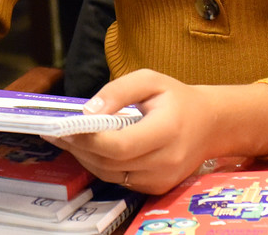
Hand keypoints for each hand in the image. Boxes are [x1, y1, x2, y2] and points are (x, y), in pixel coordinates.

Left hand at [45, 71, 267, 194]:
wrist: (210, 125)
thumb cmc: (176, 98)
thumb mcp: (149, 79)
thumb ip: (118, 91)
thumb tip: (88, 112)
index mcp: (166, 131)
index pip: (118, 145)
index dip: (88, 139)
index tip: (64, 126)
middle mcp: (165, 161)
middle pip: (110, 163)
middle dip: (79, 148)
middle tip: (56, 132)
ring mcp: (161, 179)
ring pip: (111, 175)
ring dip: (85, 158)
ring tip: (67, 139)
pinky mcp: (156, 187)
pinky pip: (120, 180)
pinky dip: (101, 165)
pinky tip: (89, 149)